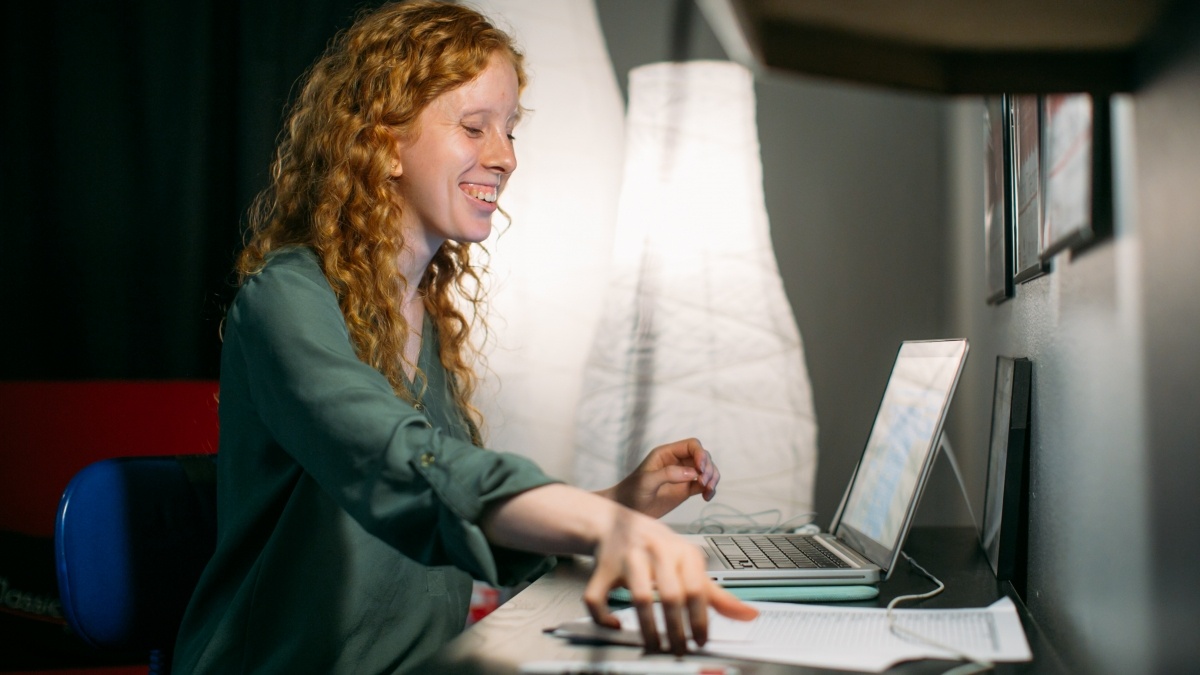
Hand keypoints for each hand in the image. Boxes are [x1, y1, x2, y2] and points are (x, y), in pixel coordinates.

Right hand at [583, 509, 757, 654]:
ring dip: (648, 628)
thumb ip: (718, 594)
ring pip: (639, 597)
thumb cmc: (660, 549)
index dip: (699, 620)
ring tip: (655, 646)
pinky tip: (616, 626)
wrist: (618, 523)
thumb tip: (750, 615)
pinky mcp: (603, 567)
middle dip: (676, 629)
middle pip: (670, 595)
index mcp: (683, 552)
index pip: (697, 590)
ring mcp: (629, 558)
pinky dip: (604, 616)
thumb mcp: (691, 565)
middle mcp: (657, 551)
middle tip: (679, 649)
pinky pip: (598, 597)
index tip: (700, 641)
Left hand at [599, 438, 719, 518]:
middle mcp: (677, 462)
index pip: (691, 445)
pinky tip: (707, 497)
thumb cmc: (631, 492)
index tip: (701, 469)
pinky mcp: (686, 489)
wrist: (627, 509)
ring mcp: (683, 475)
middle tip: (704, 482)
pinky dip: (710, 489)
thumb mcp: (647, 481)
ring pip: (706, 471)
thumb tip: (692, 473)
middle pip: (703, 457)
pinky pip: (703, 485)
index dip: (700, 454)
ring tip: (707, 491)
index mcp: (666, 453)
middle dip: (708, 468)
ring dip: (712, 479)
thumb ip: (668, 474)